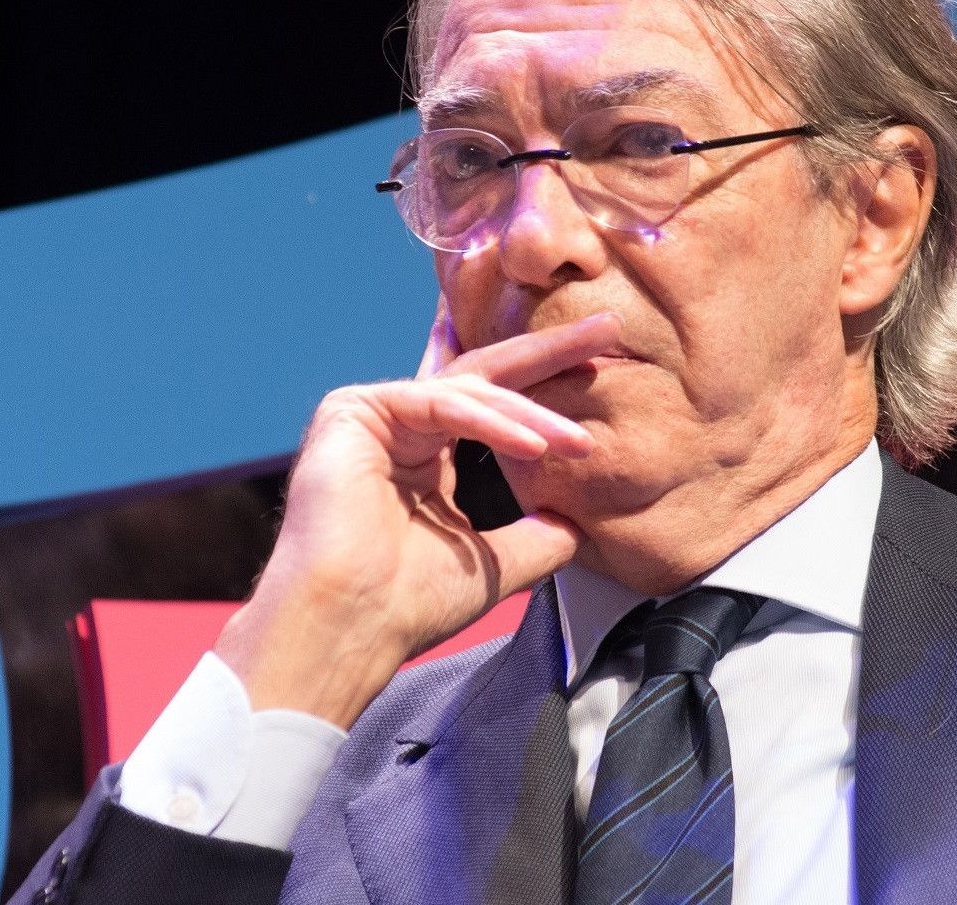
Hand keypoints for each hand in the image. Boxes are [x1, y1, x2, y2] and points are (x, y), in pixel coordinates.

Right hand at [214, 303, 622, 727]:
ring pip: (470, 391)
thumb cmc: (407, 606)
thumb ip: (537, 536)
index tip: (597, 365)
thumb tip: (577, 525)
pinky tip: (535, 445)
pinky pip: (441, 404)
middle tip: (605, 329)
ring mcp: (374, 415)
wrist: (350, 628)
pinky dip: (492, 424)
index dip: (541, 383)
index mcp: (426, 458)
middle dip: (549, 352)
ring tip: (579, 441)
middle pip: (485, 374)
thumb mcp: (496, 562)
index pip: (490, 403)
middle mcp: (401, 429)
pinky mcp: (353, 410)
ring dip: (532, 412)